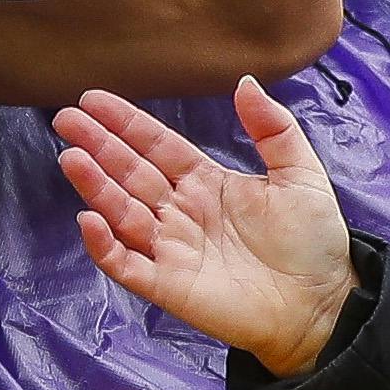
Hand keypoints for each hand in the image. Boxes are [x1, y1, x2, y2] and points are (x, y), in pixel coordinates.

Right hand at [57, 81, 355, 377]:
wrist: (324, 307)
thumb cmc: (314, 244)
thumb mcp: (300, 175)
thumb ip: (274, 129)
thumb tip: (245, 82)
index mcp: (206, 183)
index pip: (156, 147)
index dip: (125, 123)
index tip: (93, 99)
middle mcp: (181, 212)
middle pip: (130, 174)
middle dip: (98, 146)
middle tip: (65, 119)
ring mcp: (171, 250)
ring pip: (122, 212)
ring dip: (95, 186)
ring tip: (71, 158)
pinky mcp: (168, 287)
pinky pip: (126, 265)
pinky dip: (104, 246)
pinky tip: (88, 220)